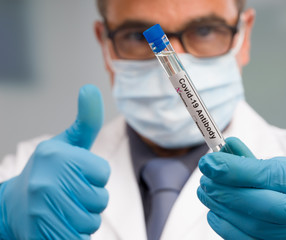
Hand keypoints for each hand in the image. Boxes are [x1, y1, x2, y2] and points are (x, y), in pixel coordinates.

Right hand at [0, 85, 110, 238]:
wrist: (14, 205)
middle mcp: (46, 179)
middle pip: (100, 199)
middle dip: (91, 200)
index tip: (79, 175)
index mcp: (56, 155)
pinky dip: (75, 235)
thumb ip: (85, 120)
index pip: (103, 173)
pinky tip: (61, 224)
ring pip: (91, 222)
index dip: (96, 177)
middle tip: (71, 194)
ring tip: (65, 208)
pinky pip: (78, 238)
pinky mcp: (40, 233)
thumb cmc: (50, 171)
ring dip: (84, 219)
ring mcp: (41, 208)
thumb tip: (91, 88)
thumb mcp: (67, 144)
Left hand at [197, 137, 285, 238]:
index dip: (236, 170)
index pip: (272, 177)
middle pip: (260, 207)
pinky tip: (215, 212)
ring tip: (206, 191)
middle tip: (205, 178)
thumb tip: (228, 147)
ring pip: (253, 227)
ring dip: (222, 208)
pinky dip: (228, 228)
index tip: (210, 162)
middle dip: (225, 191)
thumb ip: (261, 162)